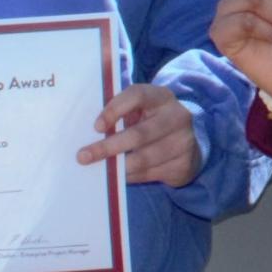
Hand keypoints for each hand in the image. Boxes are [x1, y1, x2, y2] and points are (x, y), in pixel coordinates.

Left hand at [77, 83, 200, 186]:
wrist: (188, 145)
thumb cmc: (152, 123)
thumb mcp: (142, 111)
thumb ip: (121, 114)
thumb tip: (88, 130)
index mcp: (162, 96)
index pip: (138, 95)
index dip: (115, 109)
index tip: (96, 127)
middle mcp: (178, 116)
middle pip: (139, 134)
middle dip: (108, 147)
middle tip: (83, 156)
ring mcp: (184, 141)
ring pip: (143, 158)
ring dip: (117, 166)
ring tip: (101, 169)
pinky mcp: (184, 164)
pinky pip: (150, 174)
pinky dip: (131, 176)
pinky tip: (120, 176)